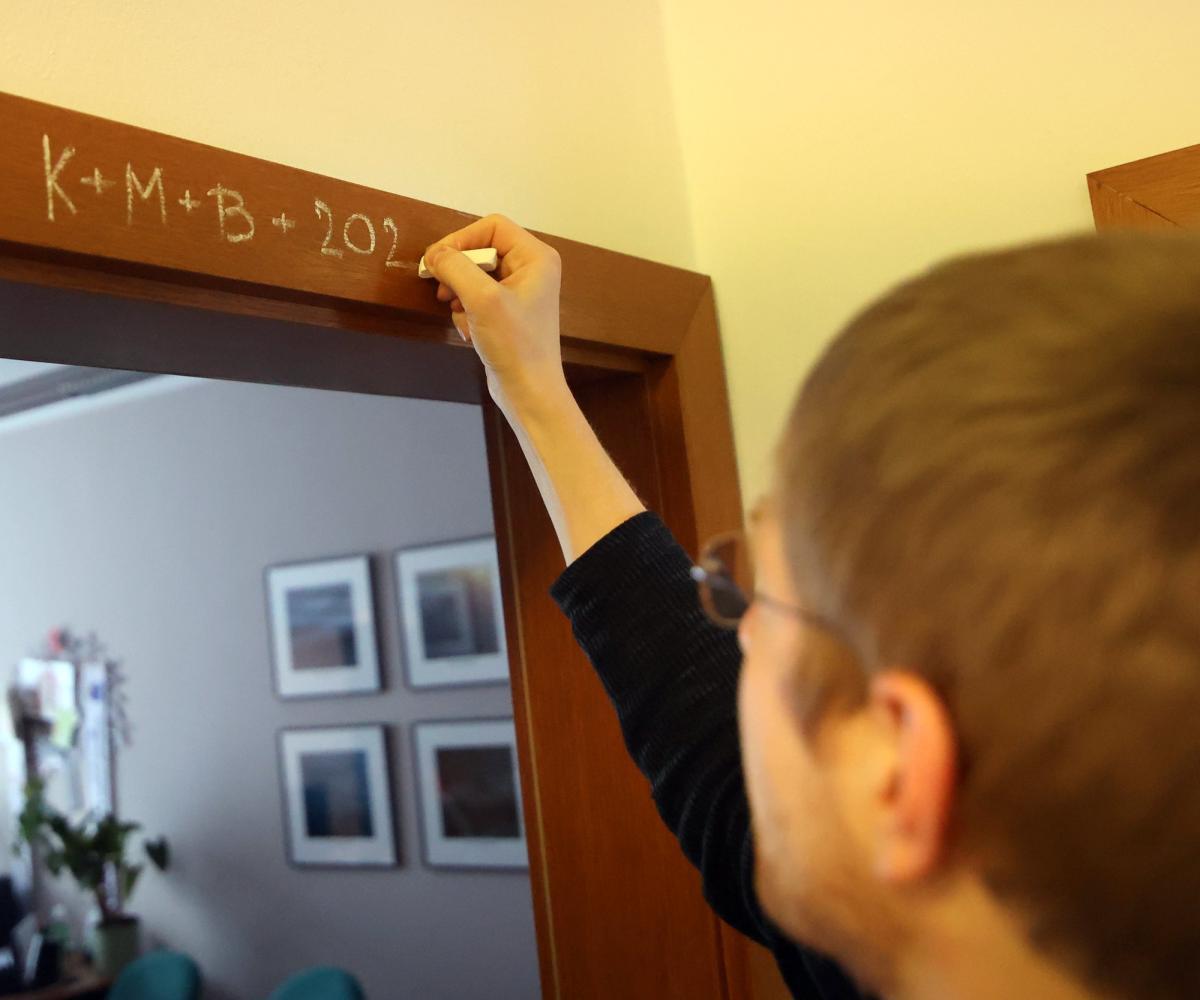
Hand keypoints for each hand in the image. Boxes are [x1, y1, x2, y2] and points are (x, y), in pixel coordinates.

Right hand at [423, 214, 567, 416]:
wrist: (528, 392)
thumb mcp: (482, 299)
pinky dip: (466, 311)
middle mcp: (531, 270)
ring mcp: (519, 292)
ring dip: (459, 293)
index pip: (491, 227)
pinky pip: (477, 297)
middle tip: (442, 289)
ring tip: (459, 312)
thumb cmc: (516, 345)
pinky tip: (470, 330)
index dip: (461, 239)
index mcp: (536, 258)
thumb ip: (455, 267)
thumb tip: (435, 254)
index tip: (437, 261)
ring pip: (474, 275)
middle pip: (481, 250)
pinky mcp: (507, 313)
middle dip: (458, 271)